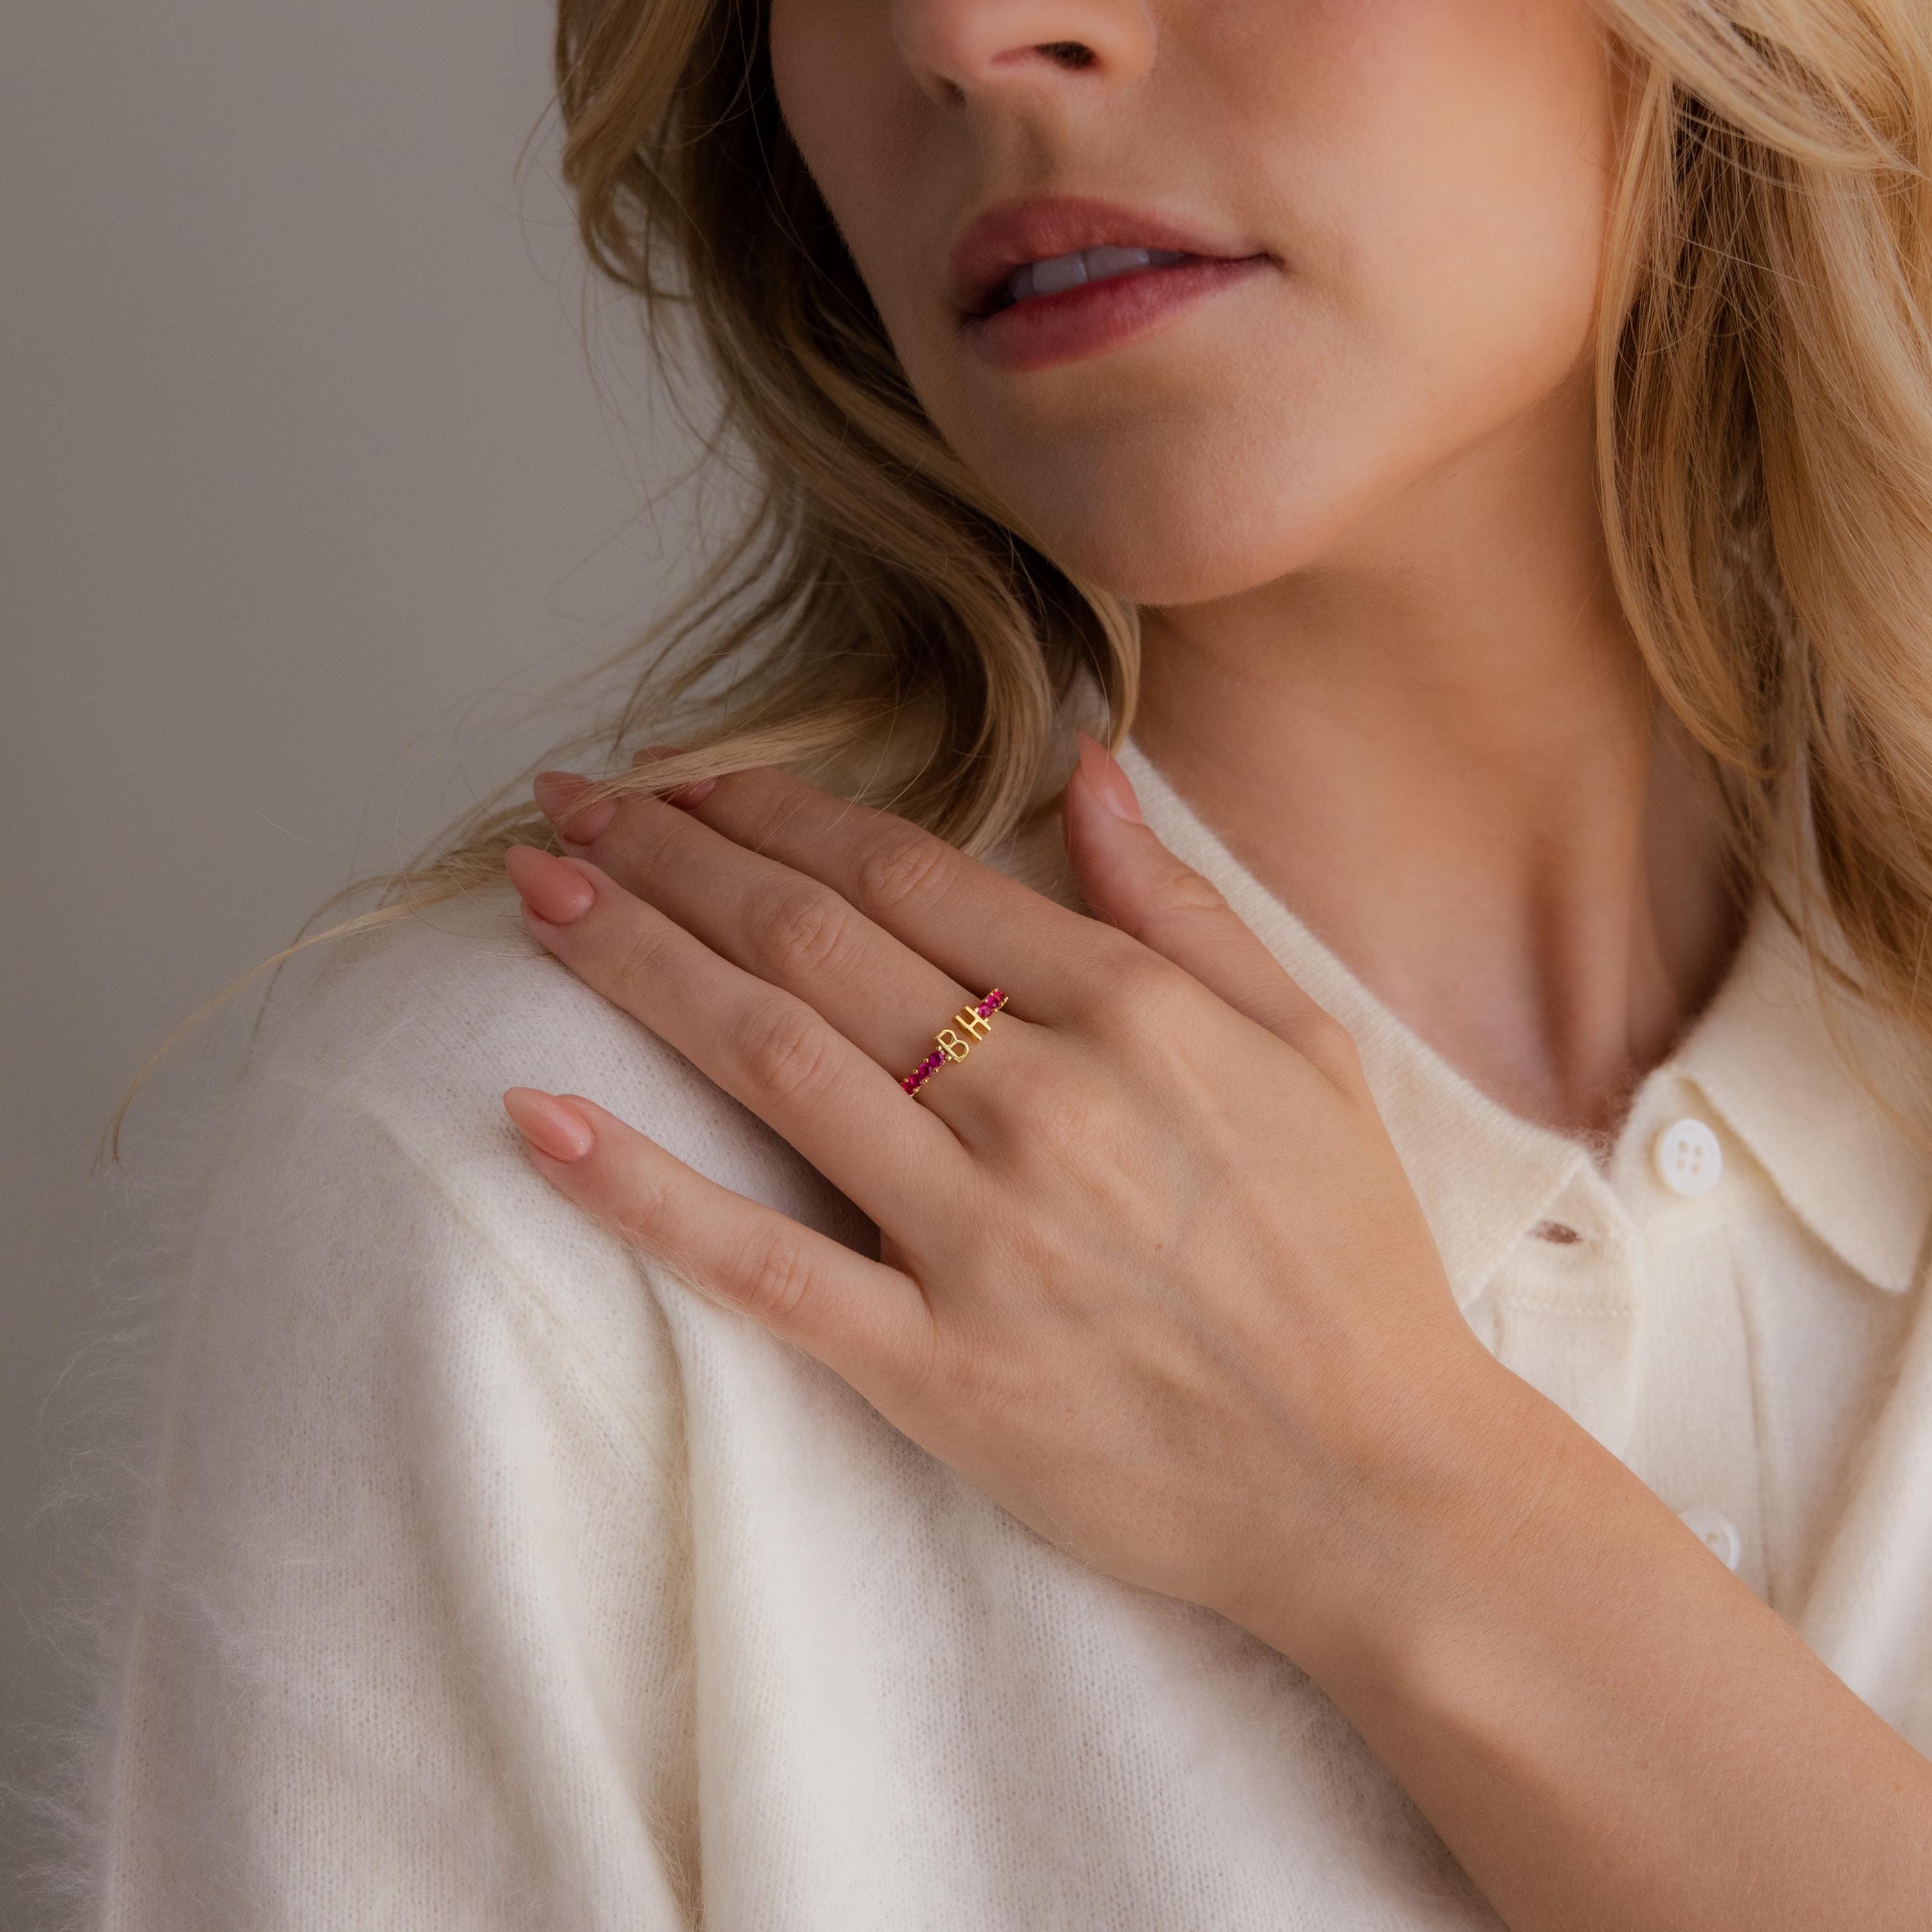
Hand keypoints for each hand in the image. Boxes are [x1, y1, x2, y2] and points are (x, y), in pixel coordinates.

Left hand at [501, 733, 1508, 1669]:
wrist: (1378, 1484)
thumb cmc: (1349, 1261)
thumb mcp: (1307, 1048)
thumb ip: (1183, 904)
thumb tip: (1088, 761)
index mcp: (1130, 1013)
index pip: (907, 871)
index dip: (774, 810)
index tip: (685, 775)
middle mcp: (1040, 1102)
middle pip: (811, 941)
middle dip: (669, 857)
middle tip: (565, 804)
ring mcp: (980, 1237)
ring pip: (769, 1061)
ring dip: (635, 964)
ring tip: (534, 899)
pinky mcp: (936, 1369)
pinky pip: (761, 1268)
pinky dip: (643, 1194)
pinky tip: (539, 1122)